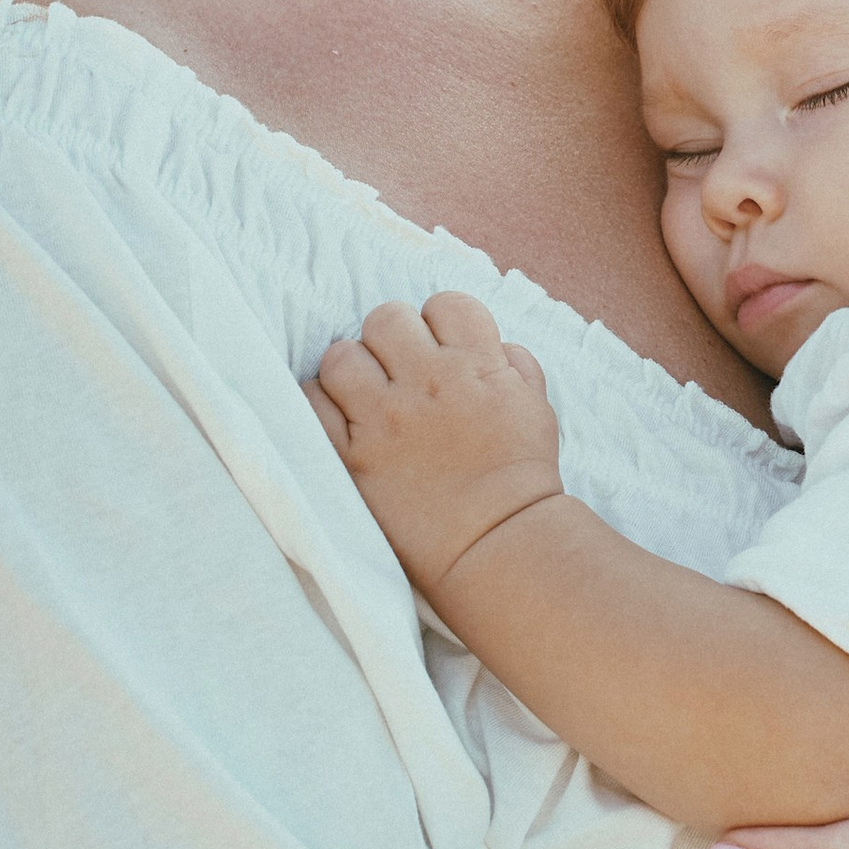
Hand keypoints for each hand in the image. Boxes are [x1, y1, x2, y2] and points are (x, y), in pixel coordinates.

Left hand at [313, 292, 561, 592]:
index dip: (439, 323)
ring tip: (362, 396)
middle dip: (391, 340)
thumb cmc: (522, 478)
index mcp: (476, 365)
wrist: (498, 544)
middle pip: (386, 319)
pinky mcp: (351, 457)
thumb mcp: (536, 409)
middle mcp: (427, 381)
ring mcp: (384, 418)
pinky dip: (320, 406)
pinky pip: (312, 404)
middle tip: (396, 371)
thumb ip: (516, 367)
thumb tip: (497, 347)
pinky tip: (338, 421)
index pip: (445, 304)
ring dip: (350, 370)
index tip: (438, 349)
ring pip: (341, 355)